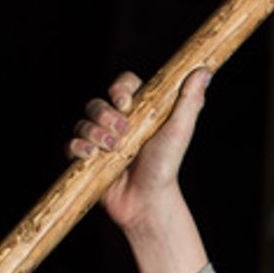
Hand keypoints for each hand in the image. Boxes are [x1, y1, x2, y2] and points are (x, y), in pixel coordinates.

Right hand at [66, 68, 210, 234]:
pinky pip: (70, 145)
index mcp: (139, 112)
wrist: (148, 202)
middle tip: (123, 132)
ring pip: (82, 122)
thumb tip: (204, 70)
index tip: (125, 103)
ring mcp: (100, 141)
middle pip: (97, 103)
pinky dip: (78, 147)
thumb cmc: (166, 167)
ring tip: (113, 149)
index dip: (119, 88)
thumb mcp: (179, 131)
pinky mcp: (86, 159)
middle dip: (105, 115)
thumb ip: (189, 101)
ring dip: (94, 132)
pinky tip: (92, 156)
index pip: (123, 85)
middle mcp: (117, 123)